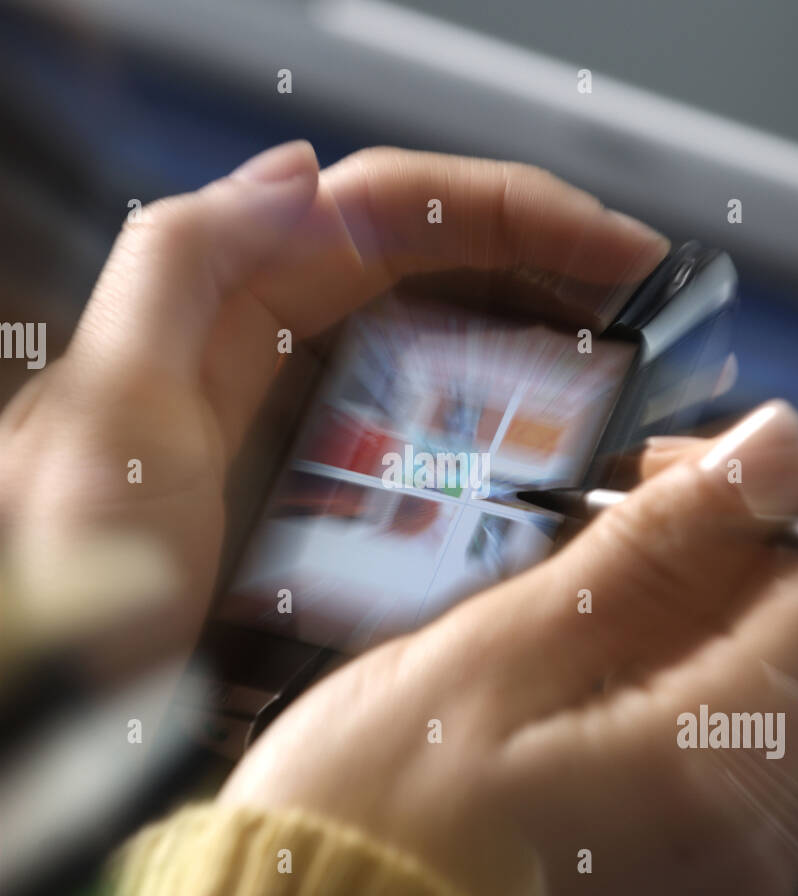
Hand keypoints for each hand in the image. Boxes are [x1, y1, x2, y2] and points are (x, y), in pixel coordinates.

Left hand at [0, 143, 667, 669]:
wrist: (53, 725)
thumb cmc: (65, 592)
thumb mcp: (103, 422)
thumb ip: (180, 272)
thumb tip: (303, 170)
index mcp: (220, 315)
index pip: (386, 215)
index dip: (509, 212)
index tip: (614, 253)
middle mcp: (264, 362)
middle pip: (429, 275)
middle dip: (540, 272)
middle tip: (640, 315)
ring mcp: (297, 439)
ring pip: (436, 356)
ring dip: (529, 350)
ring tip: (617, 380)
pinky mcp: (318, 514)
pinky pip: (425, 455)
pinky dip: (491, 443)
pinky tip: (545, 469)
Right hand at [221, 400, 797, 895]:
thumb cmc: (369, 813)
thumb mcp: (497, 651)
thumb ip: (650, 549)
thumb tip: (771, 445)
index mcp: (711, 773)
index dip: (792, 489)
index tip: (681, 460)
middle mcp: (761, 838)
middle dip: (766, 539)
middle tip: (644, 502)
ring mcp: (743, 871)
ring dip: (747, 602)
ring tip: (627, 571)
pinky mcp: (712, 882)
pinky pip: (775, 751)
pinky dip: (730, 673)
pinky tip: (633, 648)